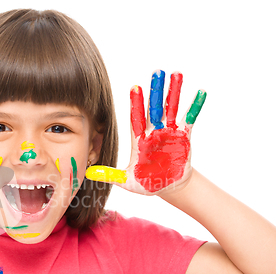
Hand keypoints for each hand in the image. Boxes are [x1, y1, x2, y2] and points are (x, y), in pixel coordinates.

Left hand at [85, 70, 205, 194]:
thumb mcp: (128, 181)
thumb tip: (89, 173)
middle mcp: (153, 132)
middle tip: (156, 72)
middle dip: (155, 91)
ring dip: (174, 92)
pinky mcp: (183, 136)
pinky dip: (194, 106)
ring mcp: (169, 132)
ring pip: (171, 108)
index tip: (134, 87)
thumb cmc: (147, 183)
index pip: (136, 118)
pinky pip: (190, 119)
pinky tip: (200, 92)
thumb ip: (111, 175)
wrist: (169, 187)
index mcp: (139, 140)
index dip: (136, 104)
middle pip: (154, 108)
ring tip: (177, 74)